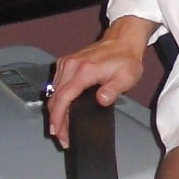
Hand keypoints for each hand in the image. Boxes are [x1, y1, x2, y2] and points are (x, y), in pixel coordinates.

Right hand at [46, 17, 154, 148]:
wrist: (123, 40)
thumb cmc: (126, 60)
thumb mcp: (126, 77)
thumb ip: (112, 90)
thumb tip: (101, 100)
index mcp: (83, 71)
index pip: (63, 98)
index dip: (58, 118)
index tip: (58, 132)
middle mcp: (70, 66)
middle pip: (54, 98)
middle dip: (55, 120)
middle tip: (61, 137)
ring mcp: (66, 64)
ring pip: (53, 92)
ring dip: (55, 111)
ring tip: (61, 128)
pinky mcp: (66, 63)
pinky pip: (56, 84)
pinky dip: (56, 99)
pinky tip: (62, 111)